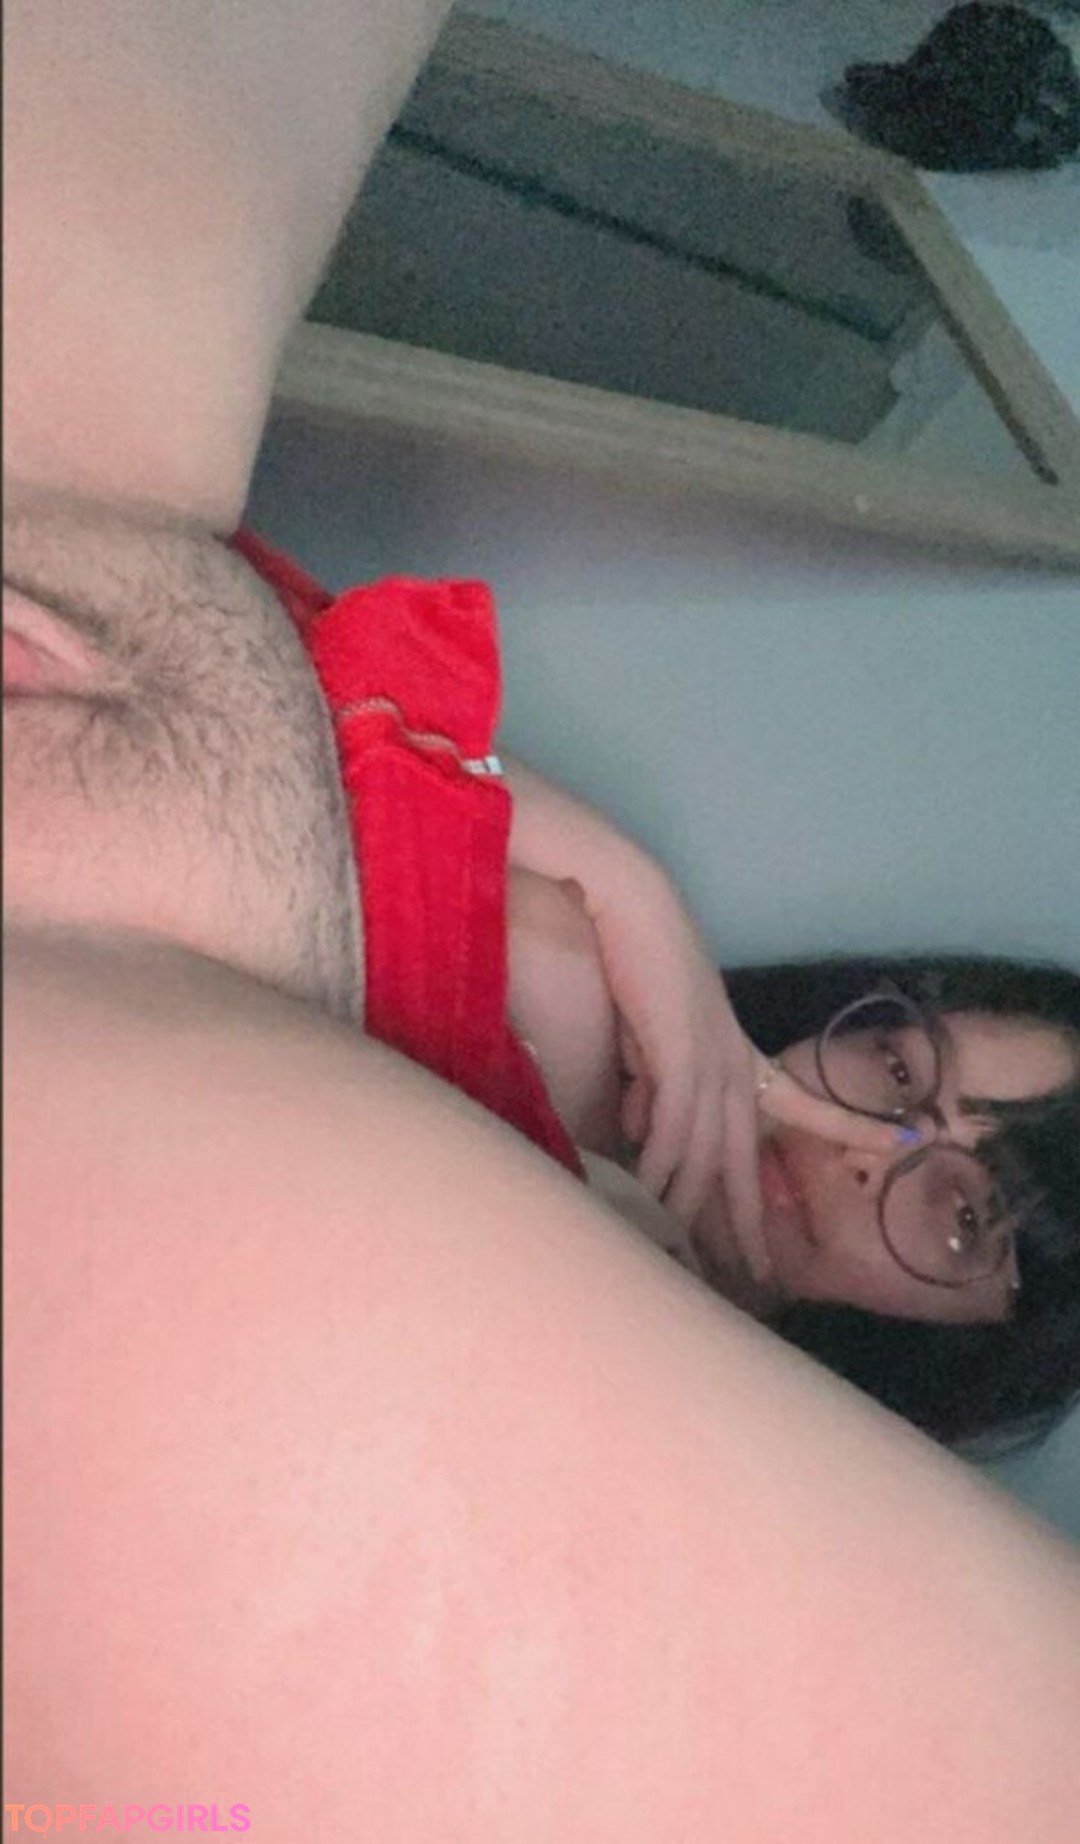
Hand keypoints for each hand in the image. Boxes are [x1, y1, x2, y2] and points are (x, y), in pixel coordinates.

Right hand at [603, 870, 908, 1284]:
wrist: (635, 913)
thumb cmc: (643, 969)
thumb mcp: (658, 1039)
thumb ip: (657, 1090)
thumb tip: (640, 1131)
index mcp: (744, 1059)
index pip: (809, 1103)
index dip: (856, 1126)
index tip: (906, 1143)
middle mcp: (738, 1068)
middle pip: (746, 1162)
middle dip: (751, 1224)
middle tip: (754, 1276)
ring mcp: (713, 1065)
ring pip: (708, 1157)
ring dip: (692, 1208)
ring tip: (684, 1254)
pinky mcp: (682, 1060)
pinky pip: (675, 1132)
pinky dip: (661, 1168)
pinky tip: (651, 1195)